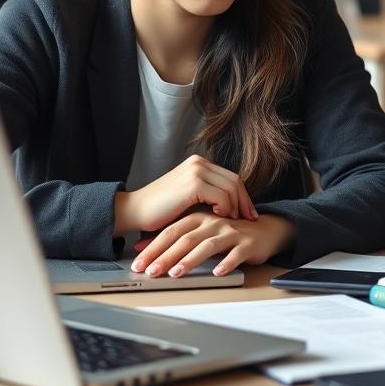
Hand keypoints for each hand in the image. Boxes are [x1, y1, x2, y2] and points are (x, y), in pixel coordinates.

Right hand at [114, 155, 257, 234]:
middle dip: (244, 202)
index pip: (231, 177)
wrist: (135, 210)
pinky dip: (224, 209)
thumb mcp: (189, 198)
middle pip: (235, 181)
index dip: (243, 196)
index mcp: (198, 163)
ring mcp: (196, 171)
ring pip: (231, 189)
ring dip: (234, 208)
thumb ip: (208, 195)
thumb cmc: (160, 210)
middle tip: (249, 220)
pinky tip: (218, 218)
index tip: (248, 213)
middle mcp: (199, 163)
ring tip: (232, 222)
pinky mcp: (193, 184)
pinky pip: (222, 197)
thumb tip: (234, 206)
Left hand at [130, 212, 294, 277]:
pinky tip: (218, 272)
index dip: (153, 248)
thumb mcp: (198, 232)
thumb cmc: (228, 233)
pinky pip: (236, 254)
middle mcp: (212, 223)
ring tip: (176, 273)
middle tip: (151, 272)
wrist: (264, 230)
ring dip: (190, 260)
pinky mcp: (247, 243)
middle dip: (166, 256)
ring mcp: (230, 232)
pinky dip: (227, 263)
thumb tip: (142, 248)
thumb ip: (173, 239)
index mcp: (198, 218)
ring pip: (208, 245)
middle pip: (185, 239)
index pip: (171, 232)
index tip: (139, 264)